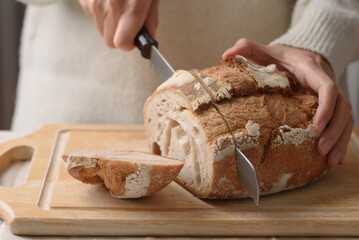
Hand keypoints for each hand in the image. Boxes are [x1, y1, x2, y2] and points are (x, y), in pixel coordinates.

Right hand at [79, 0, 158, 48]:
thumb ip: (150, 18)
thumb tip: (150, 38)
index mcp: (133, 6)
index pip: (123, 42)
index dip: (130, 44)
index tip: (135, 39)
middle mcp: (112, 5)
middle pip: (110, 42)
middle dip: (120, 35)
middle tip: (128, 20)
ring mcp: (96, 2)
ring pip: (101, 31)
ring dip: (110, 23)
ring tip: (119, 4)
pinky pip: (92, 16)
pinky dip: (100, 11)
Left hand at [223, 38, 353, 166]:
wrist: (300, 53)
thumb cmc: (281, 56)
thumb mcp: (264, 50)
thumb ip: (246, 47)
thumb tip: (226, 55)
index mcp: (311, 70)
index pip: (327, 88)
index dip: (326, 107)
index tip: (316, 126)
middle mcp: (325, 82)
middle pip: (342, 107)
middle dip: (334, 130)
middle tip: (321, 150)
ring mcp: (331, 95)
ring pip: (346, 117)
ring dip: (340, 139)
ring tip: (331, 161)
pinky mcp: (331, 105)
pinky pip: (342, 123)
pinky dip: (340, 140)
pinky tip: (333, 159)